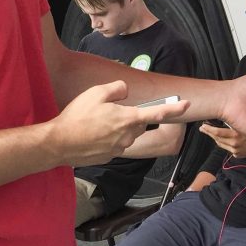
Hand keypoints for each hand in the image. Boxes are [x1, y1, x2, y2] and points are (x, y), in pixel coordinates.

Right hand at [51, 80, 189, 165]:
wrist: (59, 143)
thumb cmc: (77, 117)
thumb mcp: (96, 93)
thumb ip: (117, 89)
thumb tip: (125, 91)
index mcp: (128, 119)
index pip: (157, 113)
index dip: (174, 108)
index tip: (186, 104)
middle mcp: (127, 136)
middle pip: (138, 123)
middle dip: (129, 115)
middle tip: (108, 110)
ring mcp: (118, 149)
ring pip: (126, 134)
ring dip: (117, 127)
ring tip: (95, 122)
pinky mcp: (108, 157)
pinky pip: (114, 143)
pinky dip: (107, 137)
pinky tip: (91, 133)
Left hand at [199, 123, 245, 159]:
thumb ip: (234, 122)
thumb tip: (222, 116)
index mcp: (236, 135)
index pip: (218, 133)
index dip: (209, 129)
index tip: (203, 125)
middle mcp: (234, 144)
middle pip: (217, 139)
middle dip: (208, 133)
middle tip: (202, 128)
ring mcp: (235, 151)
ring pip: (220, 144)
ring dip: (214, 138)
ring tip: (209, 132)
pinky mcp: (237, 155)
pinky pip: (227, 148)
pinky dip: (224, 143)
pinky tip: (221, 138)